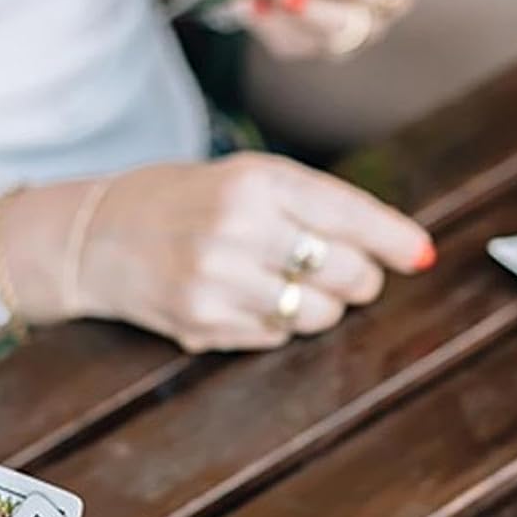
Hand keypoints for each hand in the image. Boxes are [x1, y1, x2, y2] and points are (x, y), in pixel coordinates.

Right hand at [34, 152, 432, 352]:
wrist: (95, 236)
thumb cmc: (183, 203)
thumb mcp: (244, 179)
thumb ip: (312, 206)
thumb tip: (390, 249)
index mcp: (255, 179)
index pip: (346, 213)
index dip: (391, 239)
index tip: (421, 256)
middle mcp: (239, 227)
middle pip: (345, 272)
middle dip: (359, 279)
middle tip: (349, 274)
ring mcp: (219, 279)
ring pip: (318, 315)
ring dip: (320, 309)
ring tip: (286, 285)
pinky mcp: (203, 322)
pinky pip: (277, 337)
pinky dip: (276, 325)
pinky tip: (244, 300)